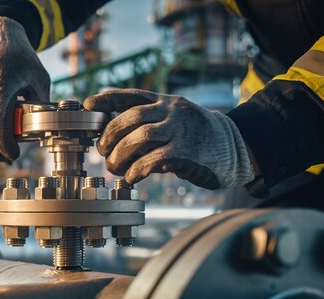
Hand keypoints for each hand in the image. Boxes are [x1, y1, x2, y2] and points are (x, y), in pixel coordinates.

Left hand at [84, 89, 254, 188]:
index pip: (132, 95)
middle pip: (131, 117)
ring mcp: (180, 130)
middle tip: (103, 152)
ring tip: (115, 168)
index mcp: (165, 101)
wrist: (234, 149)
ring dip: (120, 155)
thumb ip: (148, 119)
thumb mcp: (173, 119)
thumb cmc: (196, 137)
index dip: (107, 99)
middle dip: (110, 135)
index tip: (88, 105)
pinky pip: (154, 160)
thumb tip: (112, 125)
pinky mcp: (186, 153)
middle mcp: (172, 111)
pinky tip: (132, 177)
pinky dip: (137, 170)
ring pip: (140, 137)